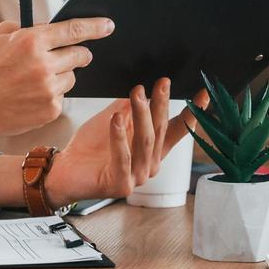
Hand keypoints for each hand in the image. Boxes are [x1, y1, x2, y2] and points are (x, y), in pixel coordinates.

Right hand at [0, 18, 113, 138]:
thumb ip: (26, 30)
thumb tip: (48, 28)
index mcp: (31, 40)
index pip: (75, 30)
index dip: (96, 27)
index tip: (109, 26)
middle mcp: (43, 64)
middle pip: (80, 56)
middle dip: (79, 54)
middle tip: (73, 55)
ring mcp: (47, 89)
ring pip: (71, 78)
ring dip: (60, 76)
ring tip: (34, 81)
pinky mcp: (48, 111)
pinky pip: (60, 98)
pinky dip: (50, 97)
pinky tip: (29, 98)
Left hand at [44, 80, 209, 207]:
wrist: (65, 171)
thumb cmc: (89, 148)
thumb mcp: (113, 120)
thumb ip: (128, 108)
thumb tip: (142, 91)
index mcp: (152, 150)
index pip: (175, 130)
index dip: (191, 113)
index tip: (203, 95)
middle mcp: (150, 164)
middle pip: (159, 131)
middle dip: (162, 105)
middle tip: (162, 83)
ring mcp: (137, 177)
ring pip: (144, 142)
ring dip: (141, 115)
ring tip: (137, 94)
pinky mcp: (121, 185)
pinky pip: (122, 157)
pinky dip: (119, 137)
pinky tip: (116, 119)